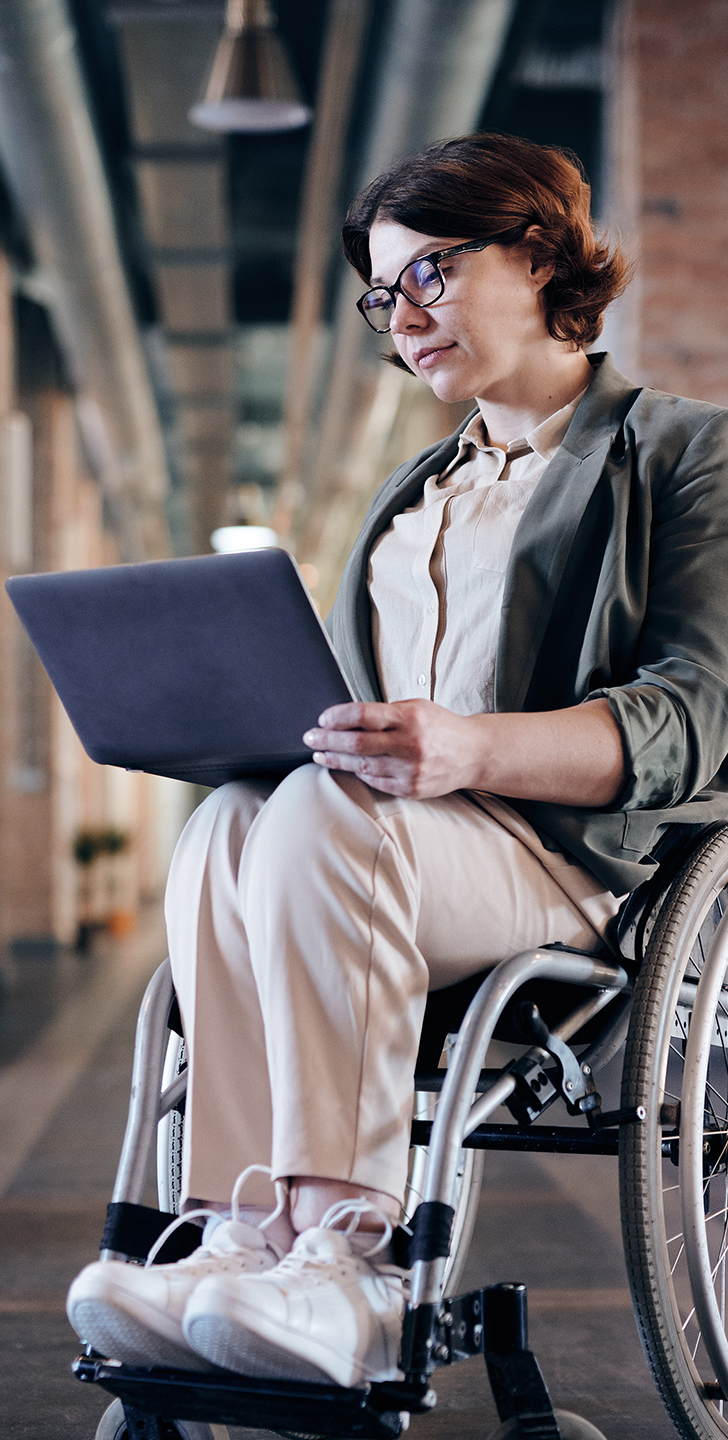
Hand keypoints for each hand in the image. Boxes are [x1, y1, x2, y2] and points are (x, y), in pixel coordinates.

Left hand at [303, 699, 474, 798]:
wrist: (472, 754)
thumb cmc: (440, 726)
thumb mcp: (416, 707)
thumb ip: (385, 713)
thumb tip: (345, 717)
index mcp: (410, 717)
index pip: (362, 715)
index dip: (337, 717)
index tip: (323, 719)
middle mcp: (410, 744)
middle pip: (356, 743)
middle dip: (327, 740)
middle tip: (311, 737)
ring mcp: (410, 770)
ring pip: (361, 766)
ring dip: (336, 759)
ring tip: (320, 753)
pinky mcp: (410, 789)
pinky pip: (374, 781)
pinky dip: (357, 772)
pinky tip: (346, 765)